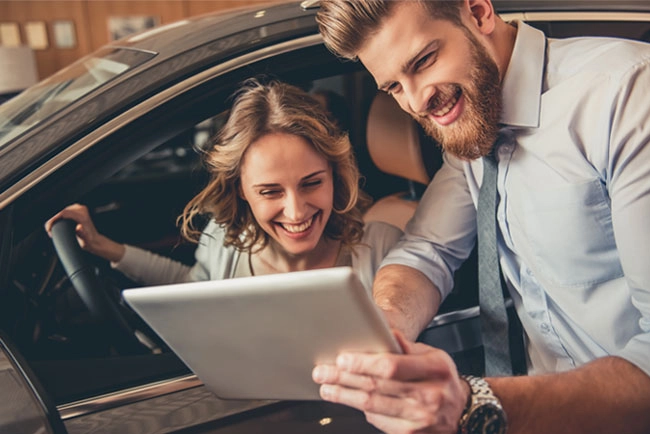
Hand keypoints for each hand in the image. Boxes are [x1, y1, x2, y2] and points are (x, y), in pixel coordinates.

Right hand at [44, 203, 124, 261]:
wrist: (94, 241)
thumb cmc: (89, 241)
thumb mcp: (85, 240)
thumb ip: (82, 233)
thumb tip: (79, 227)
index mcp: (82, 216)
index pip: (63, 213)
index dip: (53, 219)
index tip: (48, 227)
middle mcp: (82, 210)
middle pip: (61, 212)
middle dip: (53, 221)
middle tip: (49, 231)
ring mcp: (80, 208)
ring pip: (62, 212)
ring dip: (56, 219)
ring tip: (52, 229)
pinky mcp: (79, 210)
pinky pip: (66, 212)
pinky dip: (60, 218)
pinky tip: (57, 224)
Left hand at [312, 331, 468, 433]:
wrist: (465, 412)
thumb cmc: (443, 380)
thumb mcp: (434, 356)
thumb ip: (407, 346)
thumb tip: (383, 329)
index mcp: (434, 369)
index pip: (391, 366)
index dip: (363, 363)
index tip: (342, 359)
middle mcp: (429, 396)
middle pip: (377, 387)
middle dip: (344, 379)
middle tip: (323, 372)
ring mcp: (420, 419)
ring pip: (373, 407)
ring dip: (345, 397)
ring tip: (327, 388)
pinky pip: (379, 422)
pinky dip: (363, 411)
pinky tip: (350, 401)